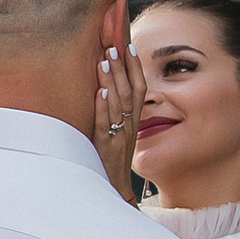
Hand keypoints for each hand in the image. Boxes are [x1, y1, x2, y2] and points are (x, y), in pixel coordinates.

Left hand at [93, 42, 146, 205]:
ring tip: (104, 61)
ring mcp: (118, 137)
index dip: (135, 67)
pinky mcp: (105, 148)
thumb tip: (106, 87)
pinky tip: (99, 94)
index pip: (140, 89)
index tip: (129, 46)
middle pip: (130, 93)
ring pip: (118, 106)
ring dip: (112, 82)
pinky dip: (103, 109)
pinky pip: (105, 126)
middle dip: (123, 68)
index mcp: (133, 122)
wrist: (113, 191)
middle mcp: (129, 127)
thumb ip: (115, 112)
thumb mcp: (118, 134)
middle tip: (113, 46)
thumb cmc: (111, 160)